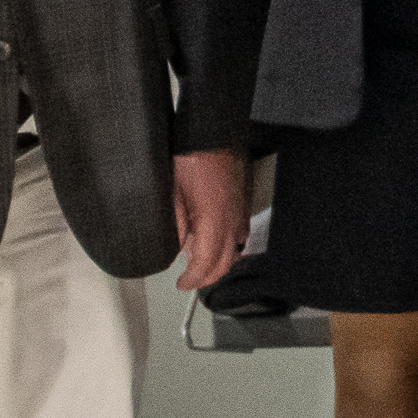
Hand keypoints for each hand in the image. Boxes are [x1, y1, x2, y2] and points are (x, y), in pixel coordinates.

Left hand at [174, 147, 248, 290]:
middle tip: (191, 281)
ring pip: (236, 250)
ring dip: (220, 263)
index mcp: (212, 221)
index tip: (182, 283)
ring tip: (203, 266)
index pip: (206, 264)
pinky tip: (219, 242)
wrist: (214, 133)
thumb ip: (176, 226)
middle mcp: (231, 220)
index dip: (193, 280)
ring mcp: (241, 211)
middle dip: (207, 277)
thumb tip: (174, 247)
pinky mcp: (244, 202)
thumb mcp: (173, 195)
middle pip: (225, 263)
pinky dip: (230, 245)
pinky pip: (241, 233)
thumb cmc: (193, 156)